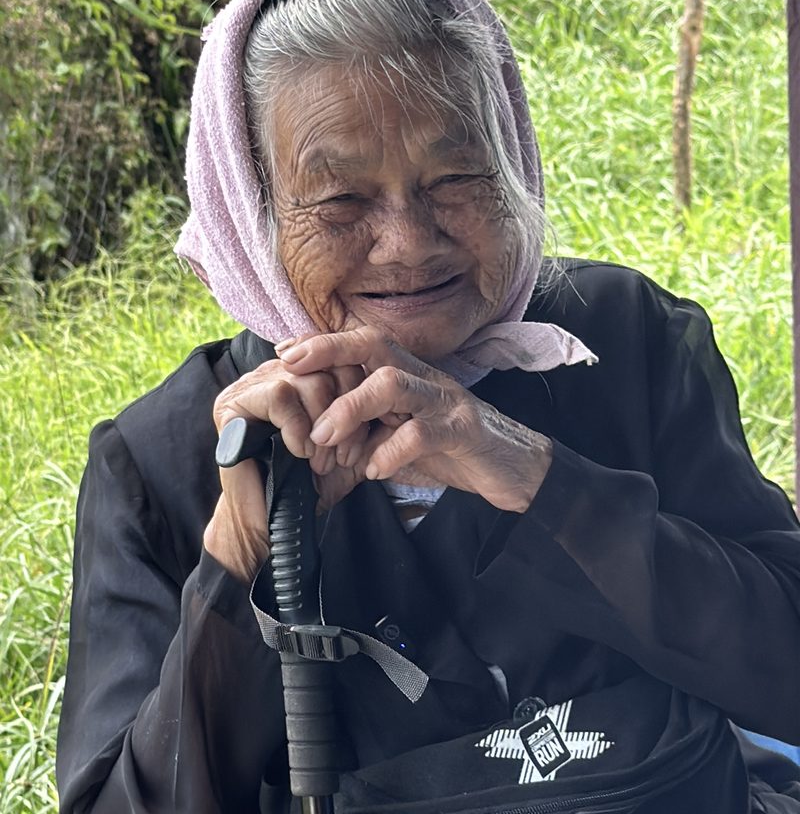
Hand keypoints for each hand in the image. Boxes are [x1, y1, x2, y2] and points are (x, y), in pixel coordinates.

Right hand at [204, 354, 366, 581]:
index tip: (364, 437)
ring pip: (304, 378)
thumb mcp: (348, 446)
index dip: (359, 393)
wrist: (272, 521)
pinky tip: (299, 453)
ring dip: (321, 423)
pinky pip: (278, 395)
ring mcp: (251, 385)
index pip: (339, 358)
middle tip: (342, 454)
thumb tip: (390, 391)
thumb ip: (365, 417)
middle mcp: (275, 374)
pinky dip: (297, 427)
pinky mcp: (232, 403)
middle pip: (326, 364)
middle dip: (345, 410)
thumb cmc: (308, 484)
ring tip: (319, 459)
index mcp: (302, 378)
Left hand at [275, 327, 552, 512]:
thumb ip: (364, 435)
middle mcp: (427, 378)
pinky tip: (373, 470)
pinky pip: (422, 432)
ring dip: (351, 408)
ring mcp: (446, 401)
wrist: (517, 470)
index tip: (283, 353)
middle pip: (376, 346)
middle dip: (329, 352)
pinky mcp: (464, 431)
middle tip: (290, 372)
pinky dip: (391, 450)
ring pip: (393, 383)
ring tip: (325, 439)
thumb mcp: (400, 439)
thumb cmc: (453, 452)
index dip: (323, 344)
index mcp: (410, 376)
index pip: (363, 343)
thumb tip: (315, 444)